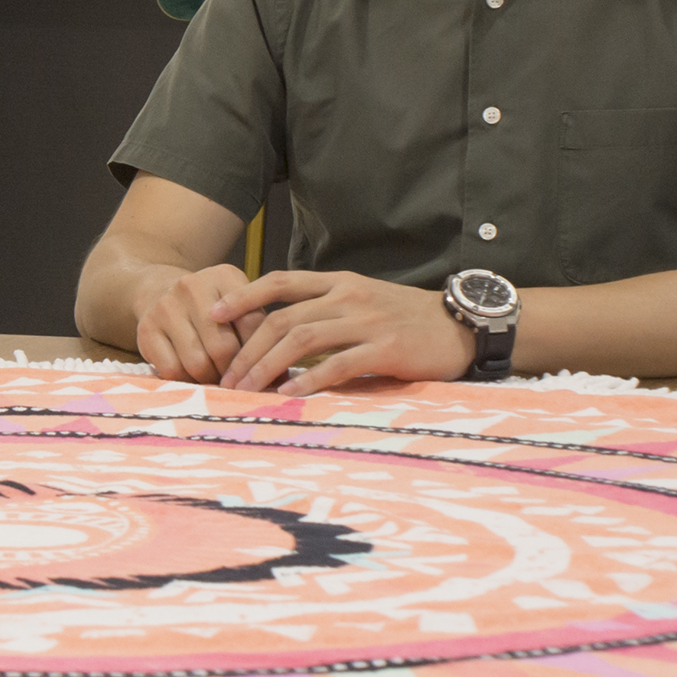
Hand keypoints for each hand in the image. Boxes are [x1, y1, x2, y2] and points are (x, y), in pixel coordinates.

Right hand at [133, 263, 290, 382]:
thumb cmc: (210, 307)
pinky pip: (172, 370)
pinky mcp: (146, 328)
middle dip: (235, 373)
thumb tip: (283, 378)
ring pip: (198, 362)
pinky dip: (186, 381)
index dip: (262, 356)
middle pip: (224, 347)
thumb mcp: (238, 307)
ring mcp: (166, 306)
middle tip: (240, 384)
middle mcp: (193, 286)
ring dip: (211, 380)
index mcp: (225, 276)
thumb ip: (260, 335)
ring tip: (217, 379)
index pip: (253, 325)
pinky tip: (192, 375)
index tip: (267, 376)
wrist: (158, 290)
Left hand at [211, 272, 474, 396]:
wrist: (463, 326)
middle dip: (248, 347)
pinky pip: (339, 364)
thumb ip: (326, 310)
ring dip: (268, 365)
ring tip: (246, 389)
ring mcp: (367, 321)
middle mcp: (348, 296)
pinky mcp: (386, 348)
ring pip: (303, 338)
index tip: (213, 313)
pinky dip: (310, 380)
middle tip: (226, 375)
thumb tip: (281, 332)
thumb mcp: (363, 302)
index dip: (244, 296)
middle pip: (283, 317)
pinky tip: (290, 395)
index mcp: (339, 282)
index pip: (281, 281)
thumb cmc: (408, 318)